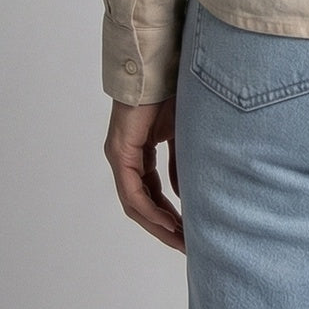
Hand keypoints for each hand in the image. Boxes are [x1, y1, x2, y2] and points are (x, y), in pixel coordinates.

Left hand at [104, 95, 185, 251]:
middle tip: (186, 244)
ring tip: (180, 239)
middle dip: (164, 226)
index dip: (169, 214)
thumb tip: (183, 194)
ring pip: (135, 204)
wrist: (160, 65)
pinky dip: (150, 210)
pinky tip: (169, 221)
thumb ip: (179, 164)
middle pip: (141, 204)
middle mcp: (125, 157)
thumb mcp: (181, 134)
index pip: (151, 193)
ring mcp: (119, 156)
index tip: (189, 229)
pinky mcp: (120, 153)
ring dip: (157, 224)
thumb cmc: (171, 91)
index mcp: (138, 151)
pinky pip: (132, 193)